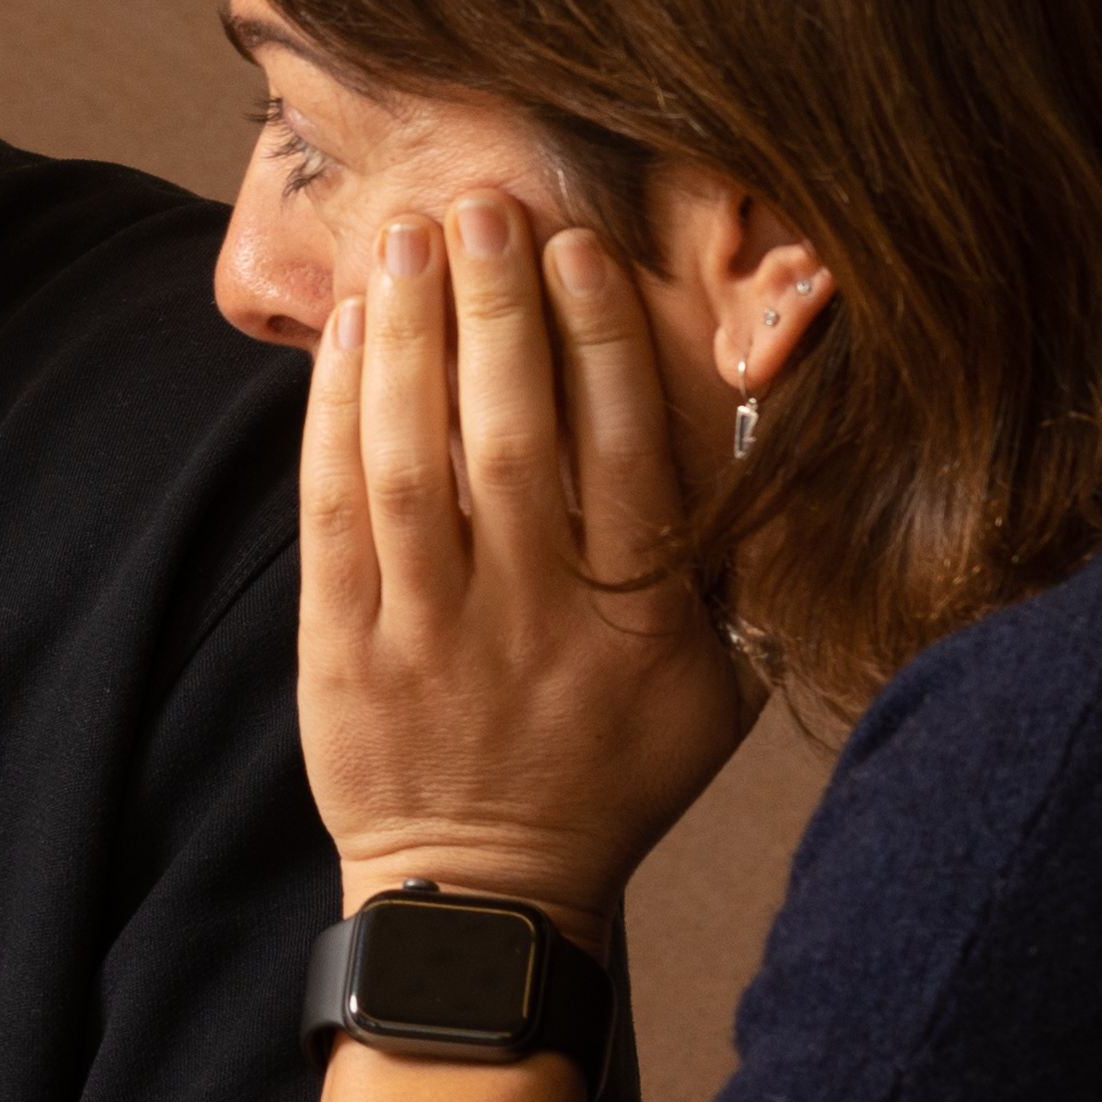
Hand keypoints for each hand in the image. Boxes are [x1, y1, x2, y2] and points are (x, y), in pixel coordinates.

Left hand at [300, 195, 758, 931]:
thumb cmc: (612, 775)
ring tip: (405, 242)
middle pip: (511, 440)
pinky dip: (333, 421)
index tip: (576, 250)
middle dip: (494, 312)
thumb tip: (769, 439)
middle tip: (481, 206)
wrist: (487, 895)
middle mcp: (533, 620)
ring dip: (406, 343)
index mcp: (634, 623)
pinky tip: (339, 338)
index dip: (595, 341)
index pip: (618, 455)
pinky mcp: (345, 652)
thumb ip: (737, 574)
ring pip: (414, 466)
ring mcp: (432, 636)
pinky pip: (335, 519)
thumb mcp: (716, 692)